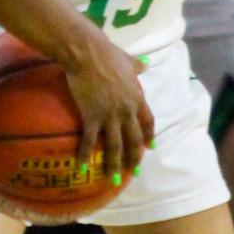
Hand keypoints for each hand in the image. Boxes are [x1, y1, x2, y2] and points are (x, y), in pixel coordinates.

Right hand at [65, 31, 153, 180]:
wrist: (88, 53)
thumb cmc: (107, 53)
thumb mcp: (128, 60)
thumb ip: (137, 66)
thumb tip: (146, 63)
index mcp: (137, 97)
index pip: (147, 122)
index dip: (148, 136)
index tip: (150, 147)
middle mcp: (127, 111)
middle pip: (133, 140)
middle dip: (133, 158)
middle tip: (133, 172)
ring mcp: (110, 115)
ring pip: (115, 146)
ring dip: (114, 165)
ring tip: (113, 180)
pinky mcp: (92, 117)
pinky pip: (90, 141)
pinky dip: (86, 155)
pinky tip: (83, 167)